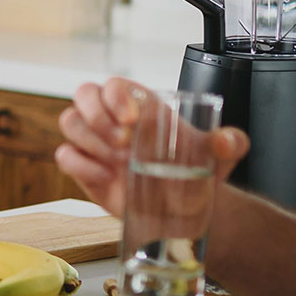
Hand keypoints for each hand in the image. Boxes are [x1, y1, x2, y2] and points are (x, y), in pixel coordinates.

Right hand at [54, 77, 248, 215]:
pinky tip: (105, 178)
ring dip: (89, 140)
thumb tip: (229, 140)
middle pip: (84, 93)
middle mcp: (113, 120)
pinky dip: (80, 165)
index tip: (132, 119)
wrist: (184, 210)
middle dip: (96, 116)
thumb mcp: (216, 157)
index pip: (115, 84)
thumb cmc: (194, 173)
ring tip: (117, 162)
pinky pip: (65, 156)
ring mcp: (96, 143)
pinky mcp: (86, 168)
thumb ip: (230, 144)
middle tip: (123, 142)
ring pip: (69, 121)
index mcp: (141, 106)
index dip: (116, 96)